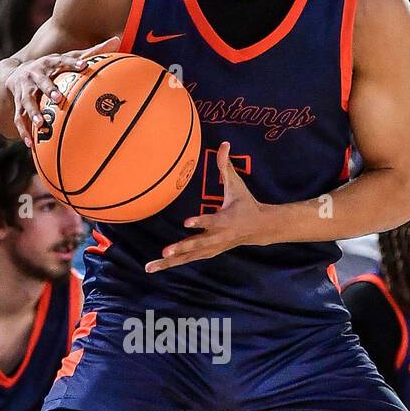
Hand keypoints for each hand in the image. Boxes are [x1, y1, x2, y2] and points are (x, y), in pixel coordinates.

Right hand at [0, 36, 119, 145]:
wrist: (14, 74)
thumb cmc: (50, 67)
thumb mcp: (66, 58)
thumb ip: (91, 52)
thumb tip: (117, 40)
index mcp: (48, 63)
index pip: (61, 61)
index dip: (72, 63)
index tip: (84, 66)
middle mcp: (34, 75)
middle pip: (41, 81)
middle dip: (49, 89)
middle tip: (58, 98)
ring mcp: (24, 90)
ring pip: (27, 102)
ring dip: (33, 112)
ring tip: (41, 124)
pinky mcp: (17, 104)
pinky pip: (18, 119)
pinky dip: (23, 131)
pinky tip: (30, 143)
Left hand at [146, 143, 266, 272]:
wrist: (259, 228)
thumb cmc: (245, 203)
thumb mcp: (237, 184)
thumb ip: (226, 165)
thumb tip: (224, 143)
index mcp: (226, 219)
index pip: (212, 221)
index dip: (200, 222)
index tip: (186, 223)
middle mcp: (217, 236)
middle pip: (197, 245)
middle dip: (181, 248)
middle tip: (165, 252)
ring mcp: (212, 247)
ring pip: (189, 256)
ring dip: (170, 262)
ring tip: (151, 266)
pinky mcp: (208, 253)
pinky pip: (188, 259)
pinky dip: (173, 264)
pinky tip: (156, 267)